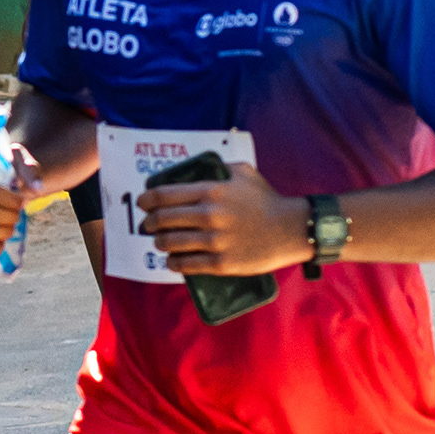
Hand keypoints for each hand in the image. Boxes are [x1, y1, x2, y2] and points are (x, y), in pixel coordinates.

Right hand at [0, 145, 38, 256]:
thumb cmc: (9, 172)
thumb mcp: (20, 162)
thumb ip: (29, 169)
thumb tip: (37, 189)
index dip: (11, 201)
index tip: (24, 202)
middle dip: (10, 217)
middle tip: (18, 215)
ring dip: (4, 232)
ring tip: (12, 226)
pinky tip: (1, 242)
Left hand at [134, 161, 306, 273]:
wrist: (292, 228)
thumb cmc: (268, 199)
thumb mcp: (244, 173)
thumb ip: (219, 168)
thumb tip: (199, 169)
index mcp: (210, 191)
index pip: (164, 195)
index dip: (147, 200)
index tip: (142, 203)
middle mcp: (208, 215)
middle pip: (163, 220)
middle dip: (149, 223)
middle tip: (147, 225)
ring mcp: (214, 241)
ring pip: (171, 243)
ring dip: (159, 243)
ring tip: (159, 242)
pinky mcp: (222, 263)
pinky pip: (187, 265)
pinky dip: (174, 263)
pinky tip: (171, 261)